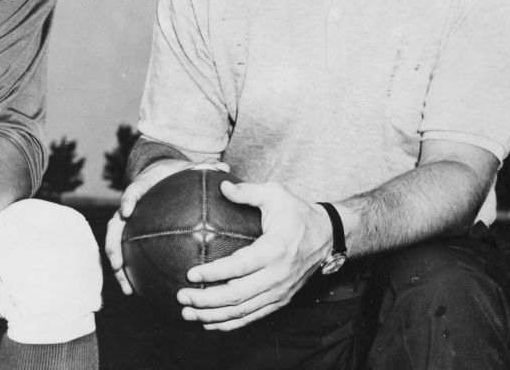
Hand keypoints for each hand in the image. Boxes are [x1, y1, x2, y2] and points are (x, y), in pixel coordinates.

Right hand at [104, 159, 228, 294]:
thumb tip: (224, 167)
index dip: (128, 199)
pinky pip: (129, 254)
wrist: (159, 172)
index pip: (132, 191)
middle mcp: (130, 207)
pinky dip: (131, 273)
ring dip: (119, 267)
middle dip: (113, 245)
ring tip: (128, 288)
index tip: (127, 211)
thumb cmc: (176, 171)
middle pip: (115, 226)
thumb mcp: (189, 167)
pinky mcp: (132, 234)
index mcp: (142, 187)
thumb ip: (205, 168)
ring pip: (117, 245)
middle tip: (118, 263)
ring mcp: (128, 222)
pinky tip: (142, 292)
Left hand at [177, 180, 331, 329]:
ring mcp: (280, 291)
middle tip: (181, 297)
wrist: (328, 237)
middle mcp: (277, 275)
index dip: (214, 273)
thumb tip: (221, 186)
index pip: (240, 266)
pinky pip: (253, 316)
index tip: (190, 274)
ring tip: (187, 313)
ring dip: (213, 315)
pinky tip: (210, 322)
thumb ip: (248, 191)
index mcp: (274, 249)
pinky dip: (230, 323)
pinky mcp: (281, 300)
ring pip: (243, 311)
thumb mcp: (276, 194)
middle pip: (237, 295)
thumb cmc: (298, 213)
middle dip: (206, 300)